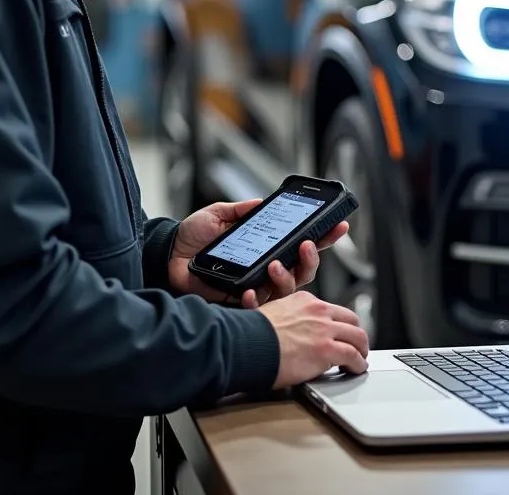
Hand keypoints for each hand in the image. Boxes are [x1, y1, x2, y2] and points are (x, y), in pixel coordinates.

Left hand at [167, 199, 349, 307]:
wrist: (168, 254)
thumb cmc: (193, 235)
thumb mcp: (220, 214)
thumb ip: (243, 209)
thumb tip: (263, 201)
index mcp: (266, 247)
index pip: (301, 245)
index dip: (323, 238)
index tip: (340, 226)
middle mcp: (266, 269)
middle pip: (303, 272)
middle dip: (312, 259)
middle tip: (307, 244)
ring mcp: (254, 287)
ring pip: (285, 292)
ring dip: (285, 277)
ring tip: (275, 264)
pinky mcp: (237, 302)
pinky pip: (256, 307)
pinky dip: (254, 298)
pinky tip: (249, 289)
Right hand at [260, 291, 369, 386]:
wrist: (248, 343)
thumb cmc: (253, 334)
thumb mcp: (272, 314)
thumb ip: (286, 318)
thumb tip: (286, 330)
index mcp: (305, 301)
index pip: (331, 310)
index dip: (338, 324)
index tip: (339, 333)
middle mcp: (318, 311)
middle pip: (350, 320)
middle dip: (355, 334)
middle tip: (356, 346)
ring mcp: (324, 330)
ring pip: (357, 336)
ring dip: (361, 349)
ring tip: (360, 360)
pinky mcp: (327, 350)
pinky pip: (353, 356)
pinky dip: (359, 364)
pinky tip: (357, 369)